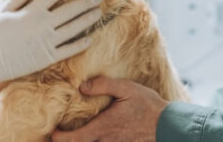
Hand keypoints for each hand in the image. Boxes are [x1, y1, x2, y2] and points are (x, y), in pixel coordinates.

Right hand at [0, 0, 102, 104]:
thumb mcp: (2, 11)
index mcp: (31, 12)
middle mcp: (43, 26)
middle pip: (70, 11)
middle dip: (86, 2)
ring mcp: (47, 43)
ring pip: (73, 29)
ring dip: (87, 20)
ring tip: (98, 13)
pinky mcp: (47, 58)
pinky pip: (68, 50)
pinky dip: (80, 44)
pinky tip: (90, 39)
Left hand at [50, 76, 168, 141]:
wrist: (170, 126)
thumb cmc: (148, 105)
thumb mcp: (126, 88)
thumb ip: (103, 85)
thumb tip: (82, 87)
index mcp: (103, 127)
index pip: (76, 139)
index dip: (60, 138)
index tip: (53, 132)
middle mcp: (107, 141)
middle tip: (57, 136)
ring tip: (72, 135)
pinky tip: (93, 136)